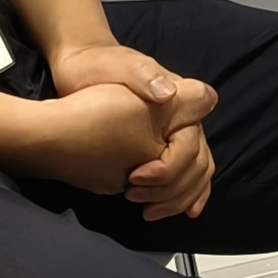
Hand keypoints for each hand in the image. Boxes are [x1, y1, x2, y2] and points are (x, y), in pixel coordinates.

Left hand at [49, 41, 217, 221]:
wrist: (78, 68)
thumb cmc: (100, 65)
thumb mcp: (122, 66)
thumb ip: (146, 76)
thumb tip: (168, 93)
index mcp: (181, 100)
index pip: (196, 139)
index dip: (175, 164)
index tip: (139, 174)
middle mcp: (180, 121)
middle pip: (199, 162)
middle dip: (175, 189)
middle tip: (137, 198)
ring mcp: (168, 136)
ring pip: (193, 174)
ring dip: (176, 198)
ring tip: (148, 212)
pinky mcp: (152, 148)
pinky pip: (177, 176)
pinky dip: (175, 197)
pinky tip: (161, 210)